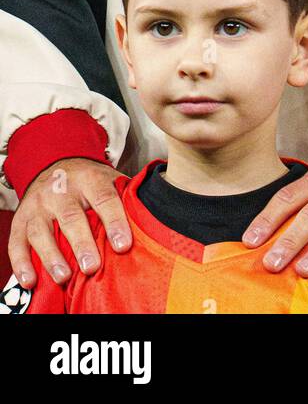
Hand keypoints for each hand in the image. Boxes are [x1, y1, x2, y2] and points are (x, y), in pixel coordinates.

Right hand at [9, 158, 132, 287]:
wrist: (55, 165)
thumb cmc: (89, 182)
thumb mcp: (108, 179)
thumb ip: (126, 196)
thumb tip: (153, 217)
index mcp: (90, 179)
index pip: (104, 198)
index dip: (114, 221)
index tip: (123, 245)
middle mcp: (61, 190)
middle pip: (71, 216)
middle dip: (81, 243)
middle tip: (91, 266)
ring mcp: (38, 205)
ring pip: (41, 230)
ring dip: (51, 255)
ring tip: (64, 277)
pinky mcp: (20, 219)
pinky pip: (17, 242)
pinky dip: (21, 262)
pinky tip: (31, 280)